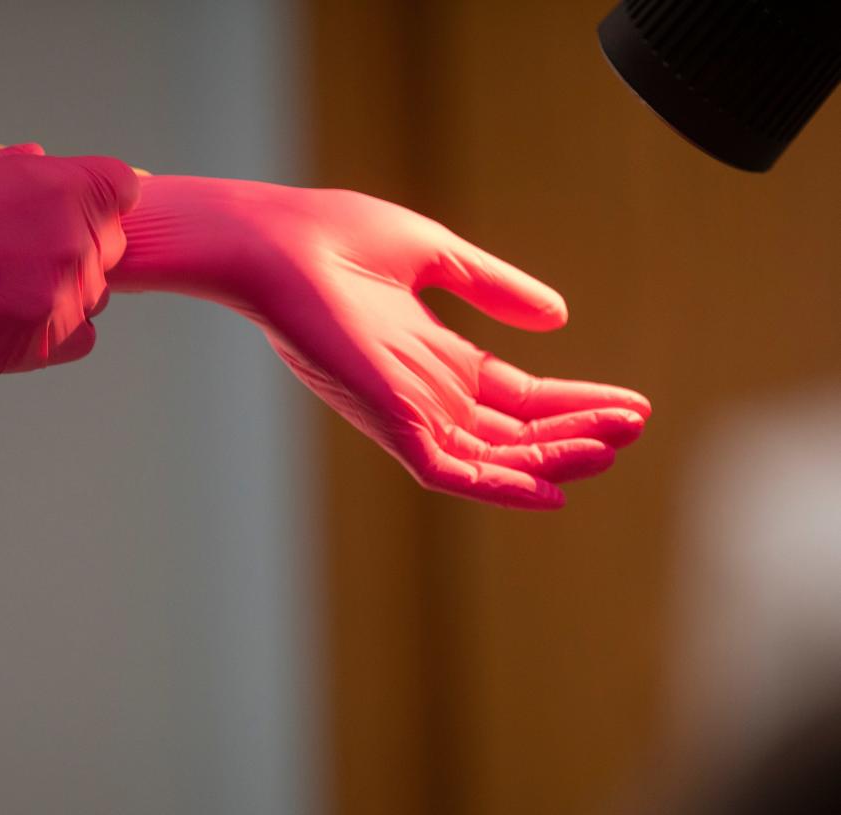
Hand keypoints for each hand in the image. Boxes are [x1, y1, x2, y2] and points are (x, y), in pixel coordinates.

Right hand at [0, 125, 138, 389]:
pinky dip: (60, 328)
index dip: (100, 195)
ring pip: (94, 292)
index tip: (80, 204)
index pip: (122, 188)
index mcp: (62, 189)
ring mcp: (61, 300)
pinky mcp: (41, 346)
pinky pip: (82, 338)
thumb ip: (6, 160)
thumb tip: (34, 163)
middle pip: (109, 243)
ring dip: (65, 285)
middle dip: (77, 238)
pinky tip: (22, 318)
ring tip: (10, 284)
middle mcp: (74, 245)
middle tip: (25, 245)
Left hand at [110, 177, 649, 509]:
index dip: (574, 401)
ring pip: (494, 458)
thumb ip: (494, 288)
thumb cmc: (337, 238)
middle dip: (576, 432)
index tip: (631, 404)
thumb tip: (560, 313)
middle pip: (515, 431)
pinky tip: (553, 491)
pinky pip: (453, 472)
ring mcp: (407, 411)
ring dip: (555, 457)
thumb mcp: (437, 257)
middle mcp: (424, 393)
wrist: (277, 241)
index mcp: (433, 357)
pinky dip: (502, 487)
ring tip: (614, 446)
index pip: (517, 396)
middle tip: (635, 427)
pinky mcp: (390, 423)